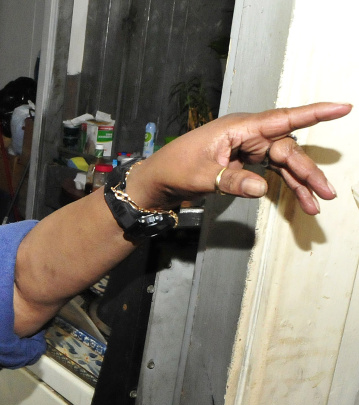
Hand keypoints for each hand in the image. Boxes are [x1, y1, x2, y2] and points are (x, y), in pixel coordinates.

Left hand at [128, 102, 351, 214]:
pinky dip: (285, 186)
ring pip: (283, 163)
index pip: (282, 118)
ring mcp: (247, 148)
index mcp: (238, 127)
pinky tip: (300, 201)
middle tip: (325, 193)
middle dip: (307, 171)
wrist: (156, 179)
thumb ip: (232, 182)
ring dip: (300, 183)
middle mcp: (247, 134)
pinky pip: (272, 171)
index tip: (342, 108)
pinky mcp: (244, 162)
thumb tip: (262, 188)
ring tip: (316, 204)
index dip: (314, 113)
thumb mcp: (201, 177)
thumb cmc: (174, 169)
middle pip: (287, 149)